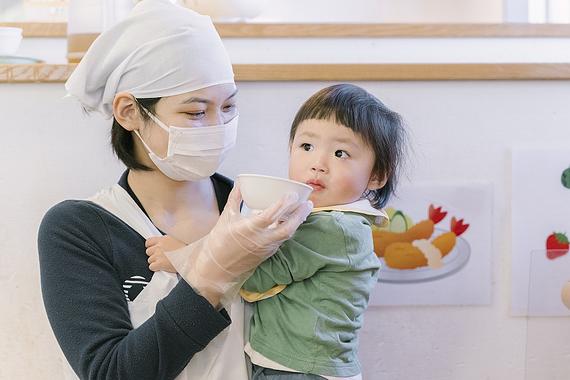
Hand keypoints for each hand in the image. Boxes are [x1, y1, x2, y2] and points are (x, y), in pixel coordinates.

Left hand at [145, 236, 185, 272]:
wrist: (190, 258)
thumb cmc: (186, 250)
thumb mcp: (176, 240)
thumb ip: (167, 241)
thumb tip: (162, 244)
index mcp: (163, 239)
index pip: (148, 242)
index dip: (151, 247)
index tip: (154, 249)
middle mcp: (159, 246)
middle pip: (148, 251)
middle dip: (153, 255)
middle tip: (161, 257)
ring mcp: (158, 255)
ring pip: (150, 260)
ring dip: (155, 262)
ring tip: (164, 262)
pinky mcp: (159, 263)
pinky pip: (151, 267)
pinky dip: (156, 268)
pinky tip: (162, 267)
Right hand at [165, 182, 311, 306]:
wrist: (217, 269)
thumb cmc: (219, 242)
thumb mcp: (226, 217)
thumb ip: (235, 198)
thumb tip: (241, 182)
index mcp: (248, 229)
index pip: (270, 215)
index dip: (283, 204)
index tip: (291, 194)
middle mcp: (260, 240)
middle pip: (287, 228)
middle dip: (299, 215)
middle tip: (308, 202)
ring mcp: (266, 248)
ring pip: (287, 235)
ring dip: (298, 222)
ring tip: (305, 209)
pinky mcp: (268, 254)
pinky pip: (282, 239)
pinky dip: (289, 229)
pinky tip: (293, 220)